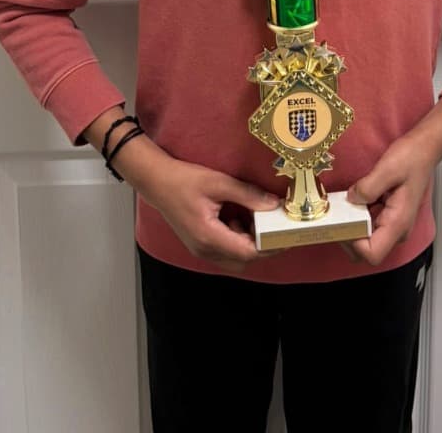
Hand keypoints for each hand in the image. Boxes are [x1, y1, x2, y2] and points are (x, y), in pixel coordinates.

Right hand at [139, 153, 280, 273]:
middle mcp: (204, 250)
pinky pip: (225, 252)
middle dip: (261, 246)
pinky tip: (238, 219)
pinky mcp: (200, 245)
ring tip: (253, 218)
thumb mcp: (219, 182)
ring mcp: (200, 250)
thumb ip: (248, 195)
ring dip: (248, 243)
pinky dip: (237, 240)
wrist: (157, 181)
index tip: (284, 233)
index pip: (247, 252)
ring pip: (234, 259)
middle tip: (271, 225)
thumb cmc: (184, 180)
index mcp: (208, 237)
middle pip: (242, 261)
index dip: (269, 246)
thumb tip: (274, 204)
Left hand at [344, 135, 436, 265]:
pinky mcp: (389, 216)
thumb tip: (351, 199)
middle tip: (338, 216)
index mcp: (398, 223)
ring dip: (352, 227)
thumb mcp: (388, 169)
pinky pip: (369, 226)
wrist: (424, 149)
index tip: (344, 223)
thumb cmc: (412, 159)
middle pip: (367, 251)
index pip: (373, 254)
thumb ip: (368, 187)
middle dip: (349, 237)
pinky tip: (353, 203)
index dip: (354, 244)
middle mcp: (397, 229)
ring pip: (367, 240)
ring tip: (343, 208)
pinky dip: (358, 219)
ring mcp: (393, 224)